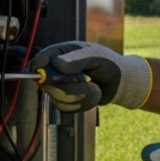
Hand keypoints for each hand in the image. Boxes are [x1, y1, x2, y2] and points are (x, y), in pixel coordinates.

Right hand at [31, 41, 150, 112]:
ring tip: (94, 87)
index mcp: (64, 52)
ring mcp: (61, 85)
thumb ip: (76, 59)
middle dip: (68, 85)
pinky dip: (82, 104)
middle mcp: (59, 69)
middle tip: (86, 80)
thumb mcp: (96, 57)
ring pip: (57, 97)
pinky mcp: (66, 100)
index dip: (39, 65)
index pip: (44, 57)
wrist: (120, 83)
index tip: (41, 71)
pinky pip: (66, 108)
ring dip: (80, 96)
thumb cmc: (109, 64)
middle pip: (47, 81)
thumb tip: (57, 63)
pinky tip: (92, 95)